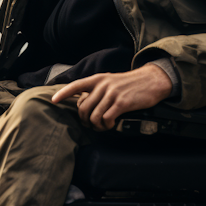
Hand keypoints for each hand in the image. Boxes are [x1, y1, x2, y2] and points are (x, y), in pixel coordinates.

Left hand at [51, 63, 172, 131]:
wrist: (152, 80)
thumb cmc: (130, 84)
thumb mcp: (111, 81)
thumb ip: (98, 90)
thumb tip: (84, 104)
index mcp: (98, 79)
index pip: (76, 85)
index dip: (63, 94)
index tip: (53, 100)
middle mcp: (103, 85)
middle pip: (84, 108)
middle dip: (85, 120)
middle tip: (92, 124)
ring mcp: (112, 93)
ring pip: (94, 116)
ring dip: (97, 125)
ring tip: (102, 126)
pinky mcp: (122, 103)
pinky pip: (106, 119)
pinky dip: (107, 125)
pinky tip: (111, 125)